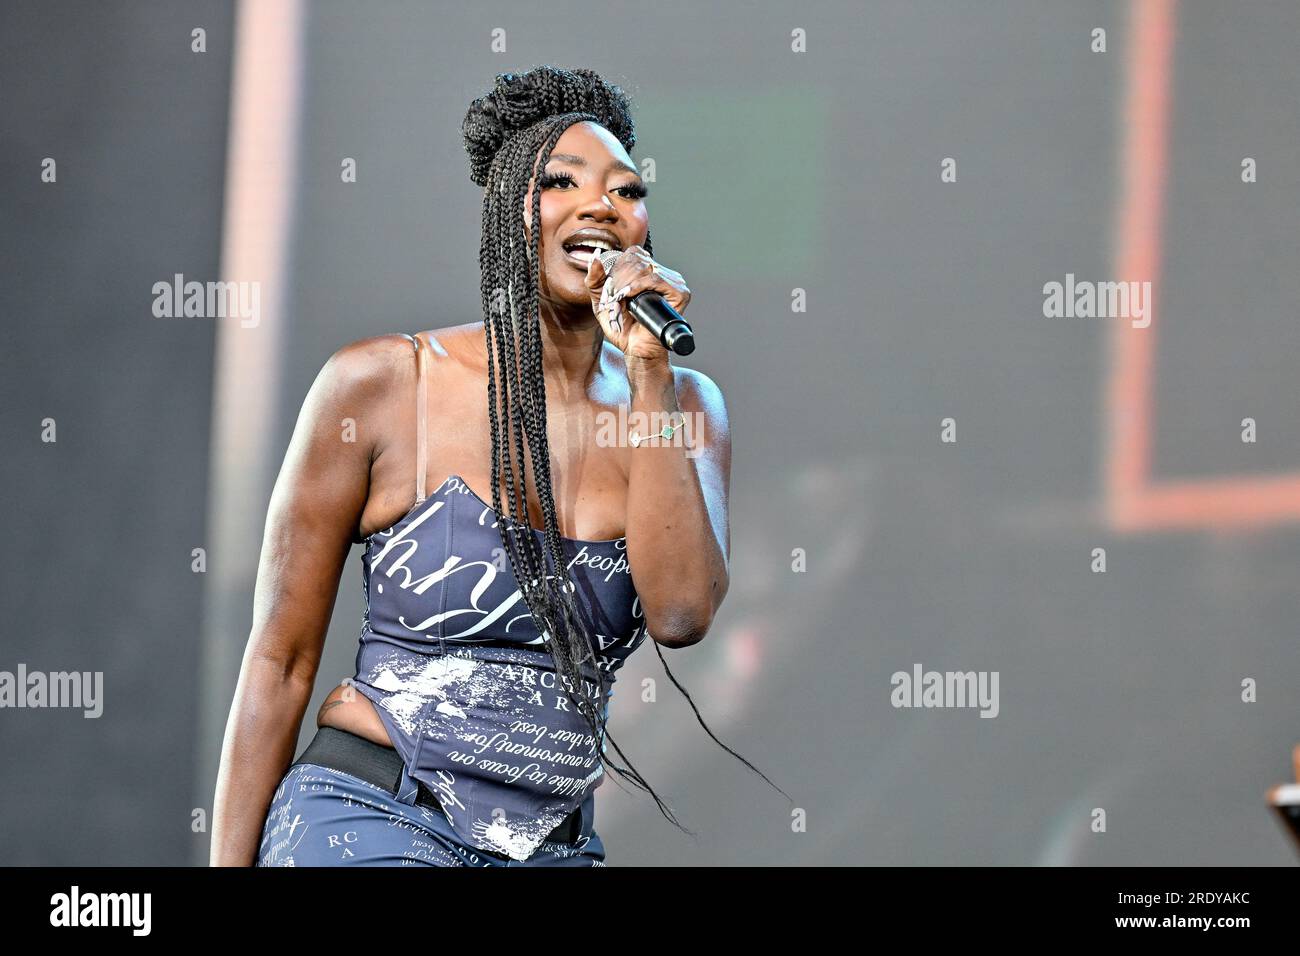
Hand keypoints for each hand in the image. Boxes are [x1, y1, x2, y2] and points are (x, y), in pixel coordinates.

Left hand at [583, 245, 690, 361]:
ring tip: (620, 299)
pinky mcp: (680, 294)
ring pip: (645, 268)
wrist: (635, 349)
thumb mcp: (601, 300)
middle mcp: (663, 274)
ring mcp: (673, 283)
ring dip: (625, 283)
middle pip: (637, 260)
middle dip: (619, 278)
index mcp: (648, 272)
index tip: (611, 286)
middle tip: (614, 297)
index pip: (633, 254)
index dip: (618, 266)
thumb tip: (594, 256)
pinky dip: (639, 285)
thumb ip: (594, 279)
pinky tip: (629, 295)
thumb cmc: (622, 327)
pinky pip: (656, 279)